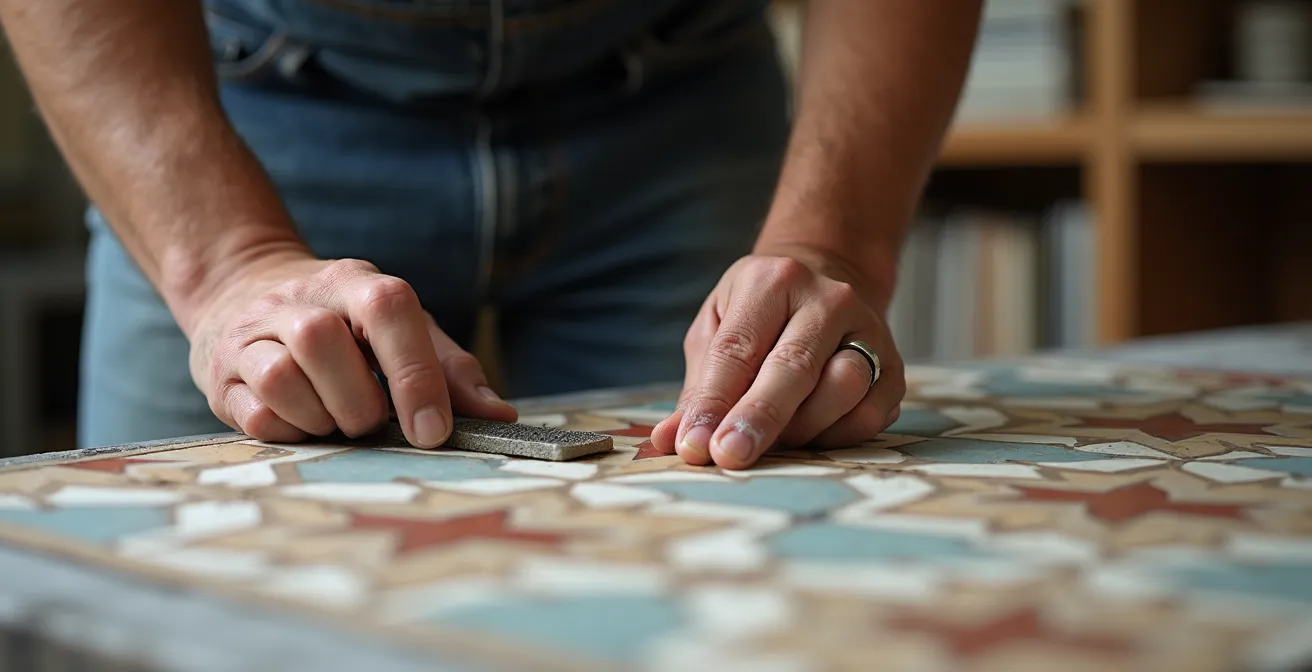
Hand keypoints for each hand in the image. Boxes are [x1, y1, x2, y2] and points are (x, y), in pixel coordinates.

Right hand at [187, 253, 515, 447]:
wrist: (243, 289)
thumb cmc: (349, 325)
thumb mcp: (406, 331)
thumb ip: (452, 371)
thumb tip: (501, 418)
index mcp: (356, 284)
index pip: (387, 310)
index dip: (414, 373)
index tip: (432, 431)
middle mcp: (299, 300)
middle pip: (321, 341)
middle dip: (358, 403)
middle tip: (370, 419)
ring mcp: (252, 335)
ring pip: (282, 378)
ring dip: (321, 417)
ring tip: (335, 420)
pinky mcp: (222, 375)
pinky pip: (255, 414)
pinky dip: (289, 431)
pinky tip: (303, 422)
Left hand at [651, 247, 904, 468]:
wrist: (828, 278)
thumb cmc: (759, 314)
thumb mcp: (717, 331)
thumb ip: (698, 388)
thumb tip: (670, 441)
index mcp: (771, 281)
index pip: (738, 349)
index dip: (714, 403)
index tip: (694, 446)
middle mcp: (826, 299)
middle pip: (793, 367)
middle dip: (759, 418)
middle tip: (729, 457)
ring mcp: (868, 329)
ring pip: (841, 389)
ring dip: (801, 427)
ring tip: (775, 437)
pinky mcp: (894, 366)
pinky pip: (869, 415)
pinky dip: (836, 436)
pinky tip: (813, 434)